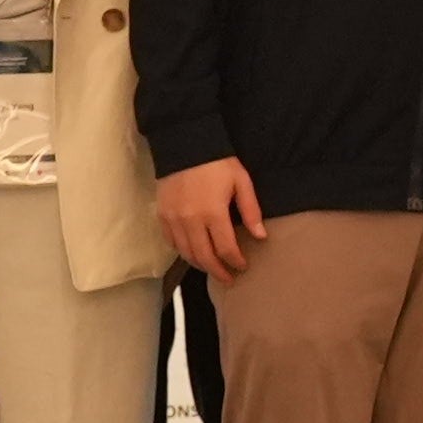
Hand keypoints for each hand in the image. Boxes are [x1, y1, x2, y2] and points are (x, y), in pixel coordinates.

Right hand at [157, 157, 268, 277]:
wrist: (185, 144)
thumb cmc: (217, 162)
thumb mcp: (241, 181)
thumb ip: (250, 210)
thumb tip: (261, 236)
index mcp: (213, 212)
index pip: (225, 249)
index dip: (235, 261)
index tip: (243, 266)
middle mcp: (191, 221)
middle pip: (204, 257)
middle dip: (218, 272)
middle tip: (228, 279)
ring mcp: (174, 219)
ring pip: (186, 253)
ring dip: (200, 265)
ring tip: (213, 269)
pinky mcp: (162, 215)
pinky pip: (172, 242)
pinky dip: (183, 252)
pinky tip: (193, 253)